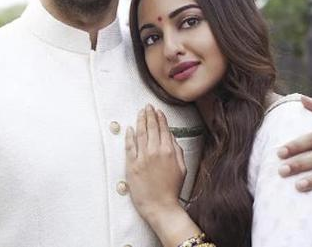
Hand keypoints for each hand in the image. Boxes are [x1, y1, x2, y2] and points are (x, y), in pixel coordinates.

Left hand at [125, 105, 186, 222]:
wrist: (161, 206)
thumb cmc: (172, 189)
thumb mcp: (182, 168)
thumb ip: (178, 151)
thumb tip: (172, 138)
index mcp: (169, 151)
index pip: (163, 129)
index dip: (160, 118)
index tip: (158, 111)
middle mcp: (155, 151)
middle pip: (151, 128)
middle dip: (149, 115)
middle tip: (147, 106)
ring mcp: (142, 157)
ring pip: (140, 133)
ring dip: (140, 121)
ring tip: (140, 112)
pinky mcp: (132, 165)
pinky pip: (129, 146)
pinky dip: (129, 136)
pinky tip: (129, 128)